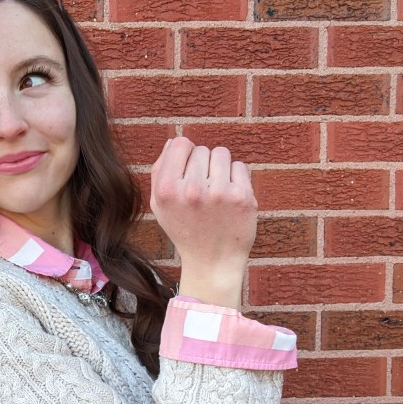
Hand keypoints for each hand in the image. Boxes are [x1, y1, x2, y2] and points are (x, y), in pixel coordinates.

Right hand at [150, 136, 257, 307]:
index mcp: (167, 190)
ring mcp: (219, 193)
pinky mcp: (242, 197)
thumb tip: (173, 141)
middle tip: (202, 190)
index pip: (180, 144)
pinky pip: (240, 167)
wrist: (212, 262)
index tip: (187, 169)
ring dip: (220, 168)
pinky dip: (236, 178)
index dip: (184, 153)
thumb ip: (160, 171)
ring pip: (222, 154)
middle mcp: (192, 190)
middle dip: (202, 165)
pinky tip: (229, 198)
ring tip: (216, 191)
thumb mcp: (160, 205)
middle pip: (201, 149)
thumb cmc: (185, 229)